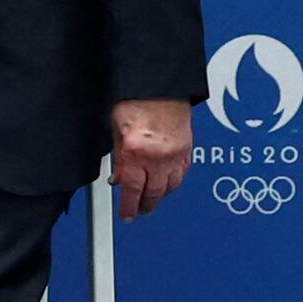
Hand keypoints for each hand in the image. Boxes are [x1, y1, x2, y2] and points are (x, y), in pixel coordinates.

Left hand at [108, 97, 191, 218]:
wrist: (159, 85)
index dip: (129, 207)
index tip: (127, 216)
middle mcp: (157, 156)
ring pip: (171, 185)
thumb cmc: (135, 101)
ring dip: (161, 194)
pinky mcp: (187, 147)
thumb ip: (119, 159)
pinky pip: (182, 172)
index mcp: (136, 152)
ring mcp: (175, 153)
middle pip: (154, 192)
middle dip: (146, 204)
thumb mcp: (116, 132)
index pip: (132, 190)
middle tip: (140, 210)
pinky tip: (169, 181)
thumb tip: (119, 179)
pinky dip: (174, 180)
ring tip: (153, 198)